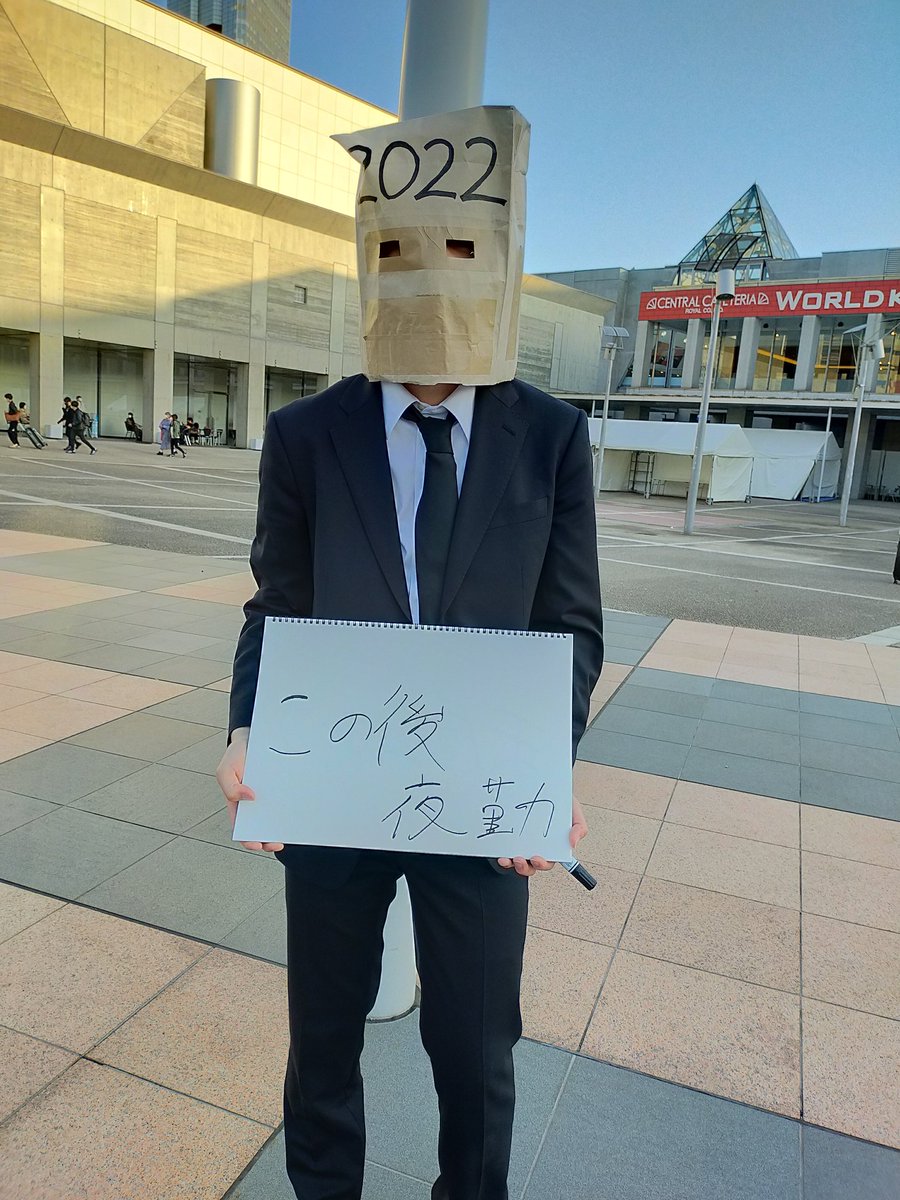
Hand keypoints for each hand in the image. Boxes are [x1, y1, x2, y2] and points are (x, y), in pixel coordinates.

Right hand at [215, 727, 283, 852]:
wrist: (253, 737)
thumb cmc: (237, 755)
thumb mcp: (225, 770)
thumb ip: (230, 787)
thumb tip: (248, 798)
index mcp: (239, 805)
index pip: (243, 828)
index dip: (250, 840)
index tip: (258, 845)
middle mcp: (256, 804)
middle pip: (263, 828)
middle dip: (269, 840)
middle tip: (277, 843)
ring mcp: (271, 797)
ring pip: (278, 818)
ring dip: (282, 827)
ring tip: (289, 831)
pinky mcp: (284, 789)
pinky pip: (289, 802)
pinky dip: (293, 809)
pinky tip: (298, 812)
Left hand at [497, 795, 587, 876]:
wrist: (544, 782)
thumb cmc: (560, 800)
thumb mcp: (574, 811)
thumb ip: (579, 827)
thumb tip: (573, 844)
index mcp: (552, 846)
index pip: (547, 861)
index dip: (542, 864)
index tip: (537, 859)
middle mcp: (536, 848)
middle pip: (531, 866)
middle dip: (525, 867)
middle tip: (520, 859)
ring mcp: (522, 843)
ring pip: (516, 862)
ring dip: (512, 864)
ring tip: (508, 859)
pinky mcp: (510, 838)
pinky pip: (505, 850)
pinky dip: (503, 855)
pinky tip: (500, 853)